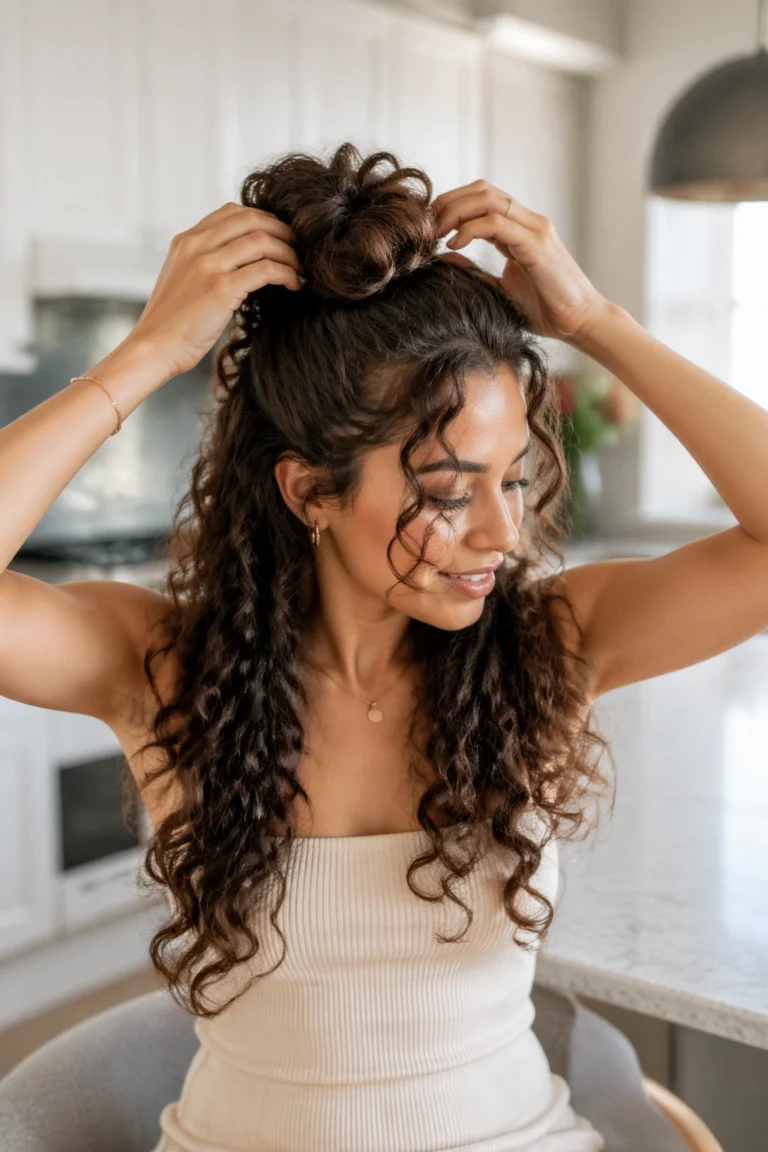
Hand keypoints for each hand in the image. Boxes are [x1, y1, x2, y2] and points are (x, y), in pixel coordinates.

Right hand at [130, 202, 303, 378]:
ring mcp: (208, 265)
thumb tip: (242, 260)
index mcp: (186, 240)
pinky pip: (266, 269)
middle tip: (297, 248)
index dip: (263, 219)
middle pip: (251, 219)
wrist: (155, 347)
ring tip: (299, 268)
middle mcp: (196, 246)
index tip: (279, 235)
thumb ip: (205, 262)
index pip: (232, 211)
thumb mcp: (183, 279)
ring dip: (289, 253)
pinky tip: (293, 284)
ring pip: (263, 241)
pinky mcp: (222, 288)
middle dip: (282, 231)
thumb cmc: (172, 322)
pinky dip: (286, 274)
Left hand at [431, 180, 607, 342]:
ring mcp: (535, 230)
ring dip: (455, 211)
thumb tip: (444, 258)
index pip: (482, 198)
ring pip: (489, 199)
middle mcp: (529, 222)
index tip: (428, 227)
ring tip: (435, 232)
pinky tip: (454, 244)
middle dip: (448, 202)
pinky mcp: (537, 246)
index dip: (452, 205)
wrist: (579, 323)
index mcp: (521, 229)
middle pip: (482, 190)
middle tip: (425, 226)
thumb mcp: (500, 290)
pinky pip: (498, 224)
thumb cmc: (545, 310)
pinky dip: (470, 229)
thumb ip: (476, 273)